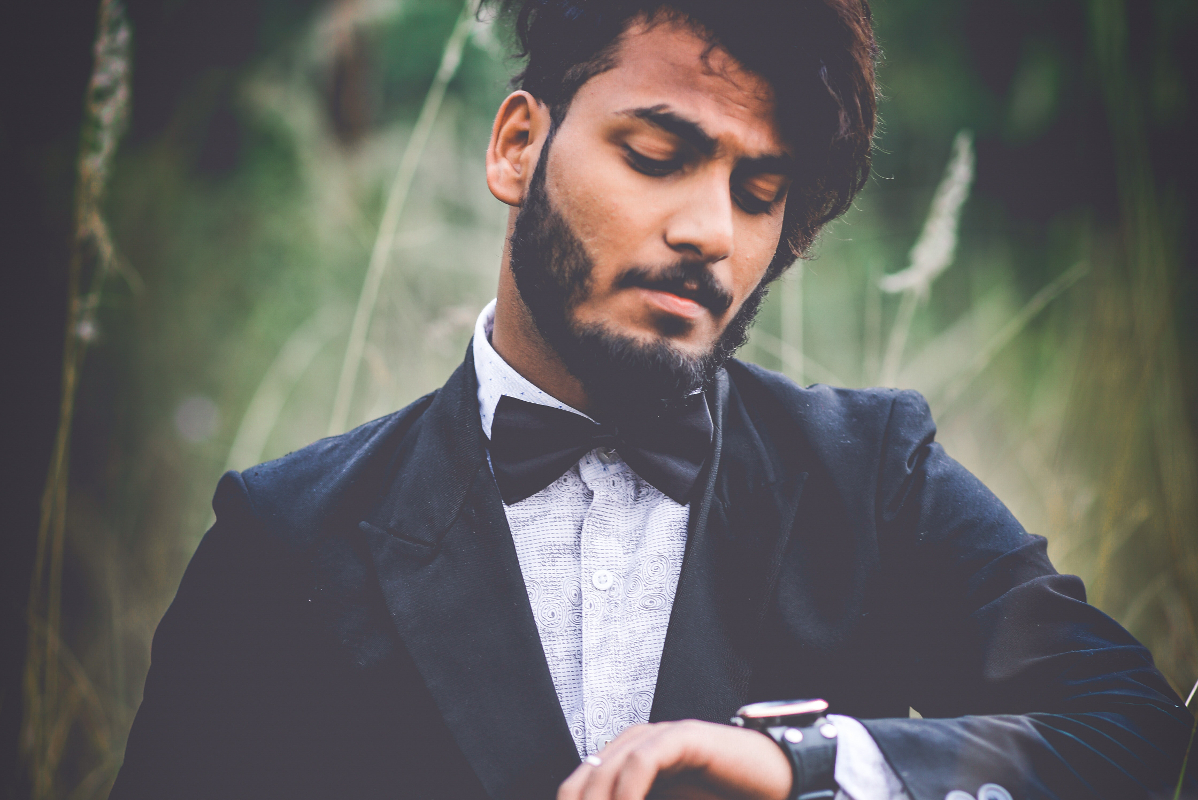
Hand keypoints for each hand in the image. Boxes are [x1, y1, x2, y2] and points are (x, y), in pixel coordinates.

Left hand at [556, 719, 792, 799]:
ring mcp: (657, 736)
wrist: (776, 783)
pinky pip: (642, 762)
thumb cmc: (722, 798)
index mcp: (623, 762)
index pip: (575, 790)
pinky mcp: (682, 736)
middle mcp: (633, 744)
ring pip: (606, 772)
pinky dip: (628, 794)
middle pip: (582, 783)